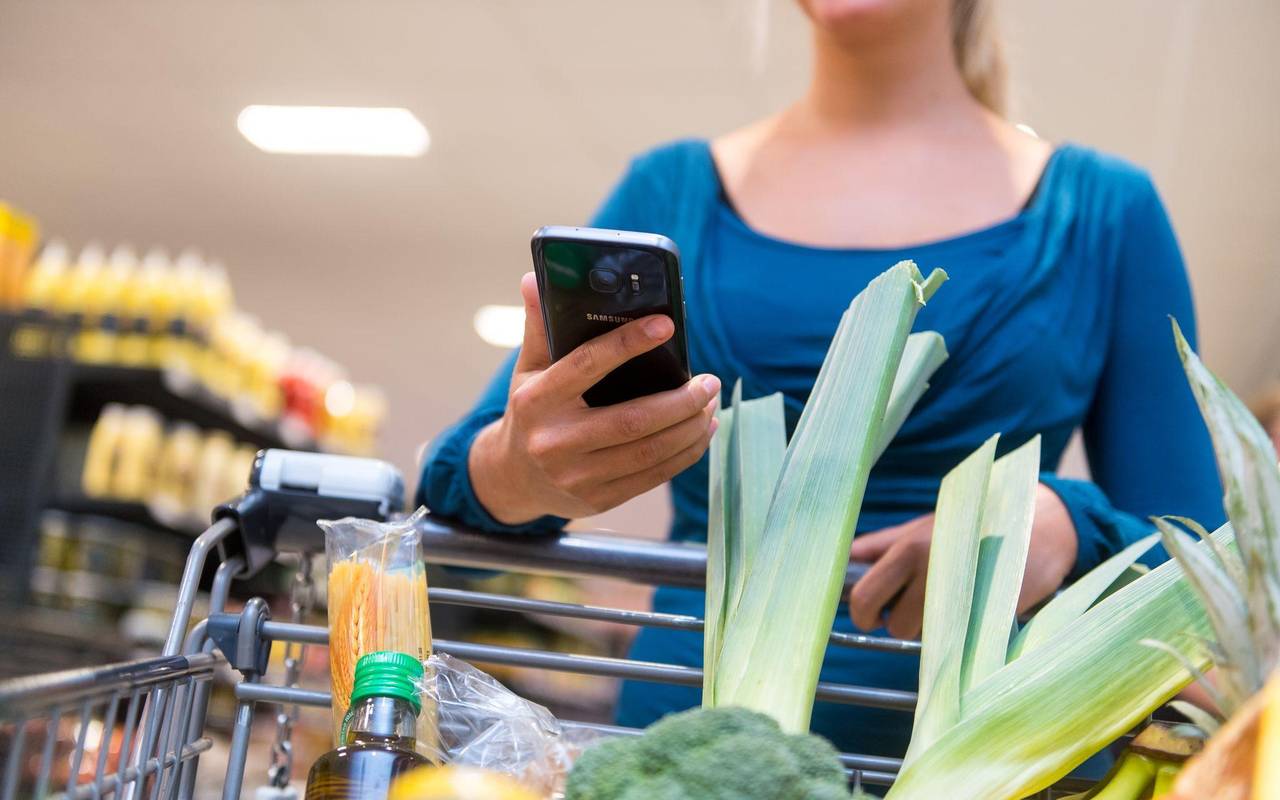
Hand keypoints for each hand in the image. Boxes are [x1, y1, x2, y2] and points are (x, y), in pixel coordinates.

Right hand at [469, 272, 720, 523]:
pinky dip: (686, 453)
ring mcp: (577, 477)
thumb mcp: (527, 370)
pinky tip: (702, 431)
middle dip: (681, 400)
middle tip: (708, 380)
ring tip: (710, 403)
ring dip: (691, 427)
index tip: (666, 325)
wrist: (512, 478)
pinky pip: (653, 477)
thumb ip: (538, 327)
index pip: (587, 365)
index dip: (629, 343)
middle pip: (633, 421)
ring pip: (650, 452)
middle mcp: (555, 442)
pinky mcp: (599, 499)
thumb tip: (533, 279)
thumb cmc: (530, 413)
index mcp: (538, 400)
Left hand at [847, 483, 1077, 638]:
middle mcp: (931, 570)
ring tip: (945, 607)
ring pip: (923, 637)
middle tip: (904, 616)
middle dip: (893, 625)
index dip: (862, 611)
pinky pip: (956, 641)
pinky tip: (967, 615)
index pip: (864, 594)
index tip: (870, 613)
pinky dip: (957, 637)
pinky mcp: (989, 615)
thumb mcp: (923, 526)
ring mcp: (961, 595)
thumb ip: (882, 544)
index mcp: (909, 547)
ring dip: (928, 631)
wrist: (1039, 525)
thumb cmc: (971, 526)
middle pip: (893, 624)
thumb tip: (846, 558)